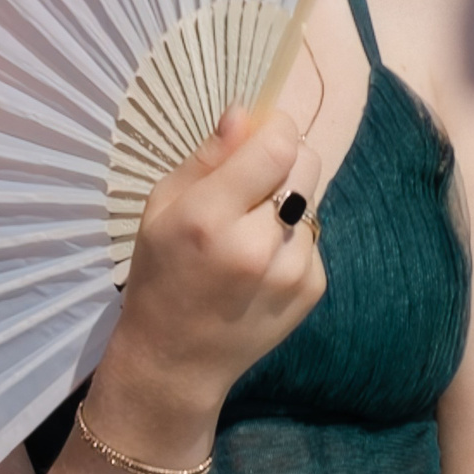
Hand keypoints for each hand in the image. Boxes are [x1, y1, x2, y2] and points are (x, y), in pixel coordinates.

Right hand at [94, 108, 325, 439]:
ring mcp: (293, 269)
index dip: (274, 130)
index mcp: (210, 218)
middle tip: (252, 185)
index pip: (277, 145)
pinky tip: (261, 265)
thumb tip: (245, 112)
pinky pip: (314, 237)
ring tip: (251, 233)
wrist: (176, 361)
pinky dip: (292, 239)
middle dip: (284, 161)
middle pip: (306, 163)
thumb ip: (206, 158)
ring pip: (312, 198)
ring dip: (288, 203)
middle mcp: (258, 244)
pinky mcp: (314, 287)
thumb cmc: (160, 275)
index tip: (259, 137)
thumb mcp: (160, 209)